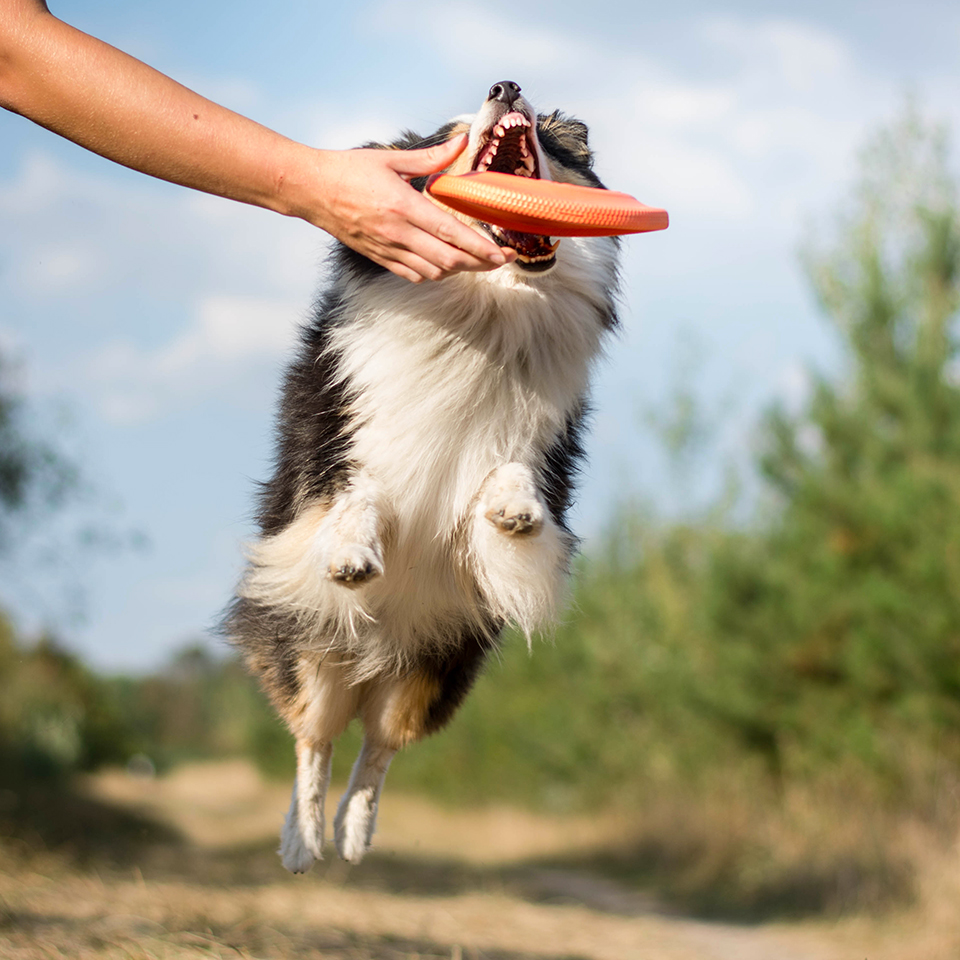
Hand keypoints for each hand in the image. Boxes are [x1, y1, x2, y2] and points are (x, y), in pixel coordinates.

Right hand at [303, 135, 516, 282]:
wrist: (310, 190)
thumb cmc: (348, 170)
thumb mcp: (391, 157)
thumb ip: (431, 156)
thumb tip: (462, 141)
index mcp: (403, 206)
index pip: (452, 234)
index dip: (481, 248)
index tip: (503, 253)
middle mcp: (398, 233)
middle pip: (449, 261)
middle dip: (481, 264)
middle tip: (502, 260)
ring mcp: (388, 250)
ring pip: (435, 272)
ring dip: (460, 270)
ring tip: (477, 260)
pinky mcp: (380, 258)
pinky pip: (415, 275)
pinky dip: (436, 273)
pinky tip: (447, 263)